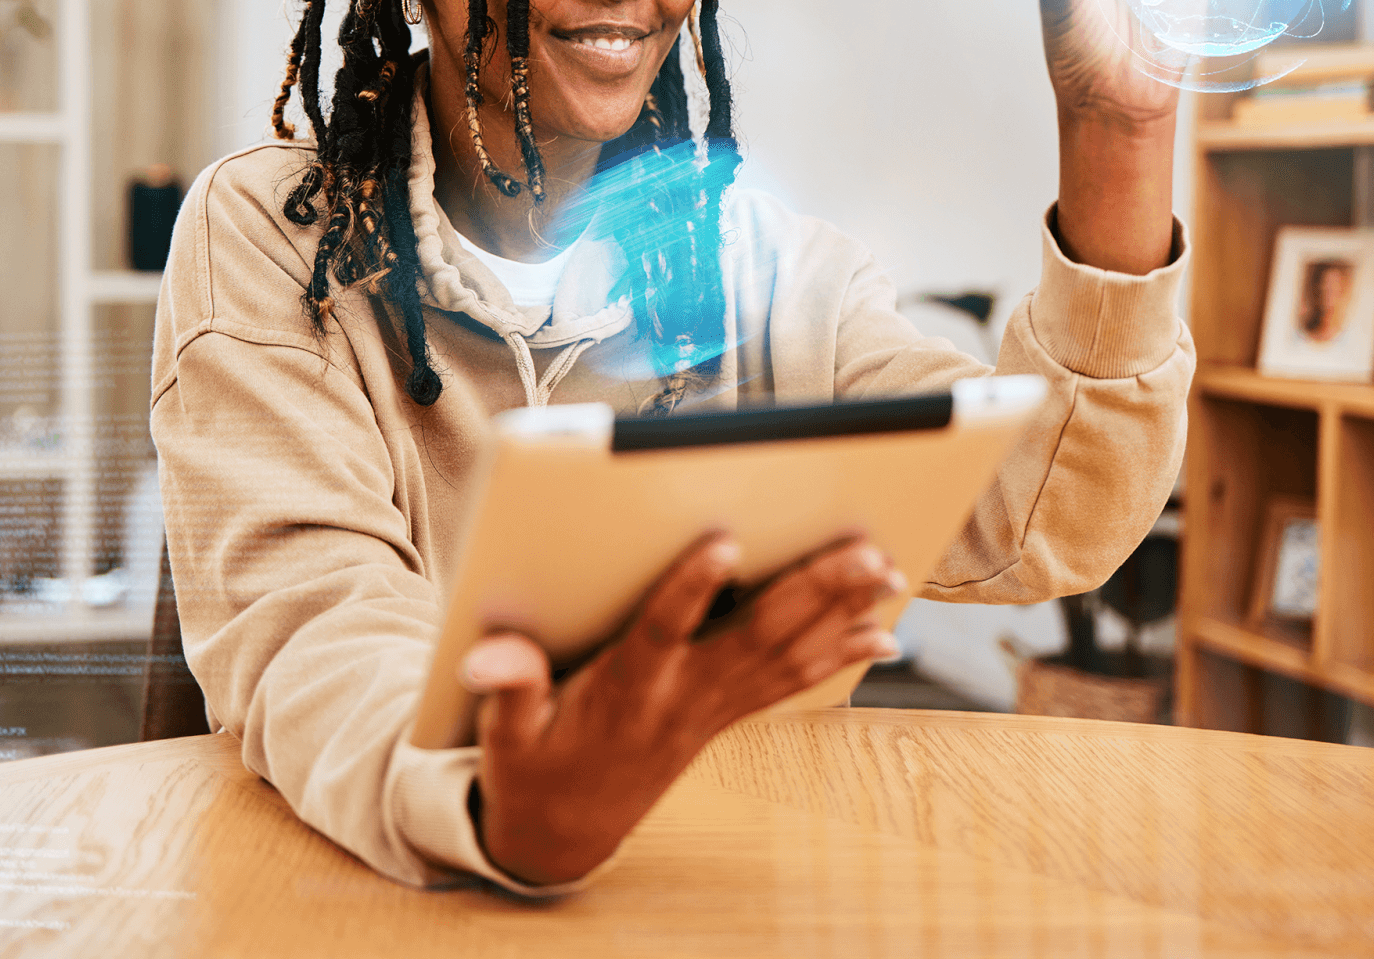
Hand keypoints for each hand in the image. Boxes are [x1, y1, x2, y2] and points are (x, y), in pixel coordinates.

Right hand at [463, 531, 903, 885]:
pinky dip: (839, 654)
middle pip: (755, 638)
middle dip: (812, 592)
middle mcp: (681, 697)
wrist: (565, 830)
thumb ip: (506, 688)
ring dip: (840, 613)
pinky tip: (882, 632)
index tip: (723, 544)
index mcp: (624, 691)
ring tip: (886, 571)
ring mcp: (712, 707)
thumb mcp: (504, 736)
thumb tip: (486, 658)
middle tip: (864, 550)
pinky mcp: (725, 713)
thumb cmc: (534, 765)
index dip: (690, 591)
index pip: (660, 633)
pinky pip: (792, 681)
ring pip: (787, 654)